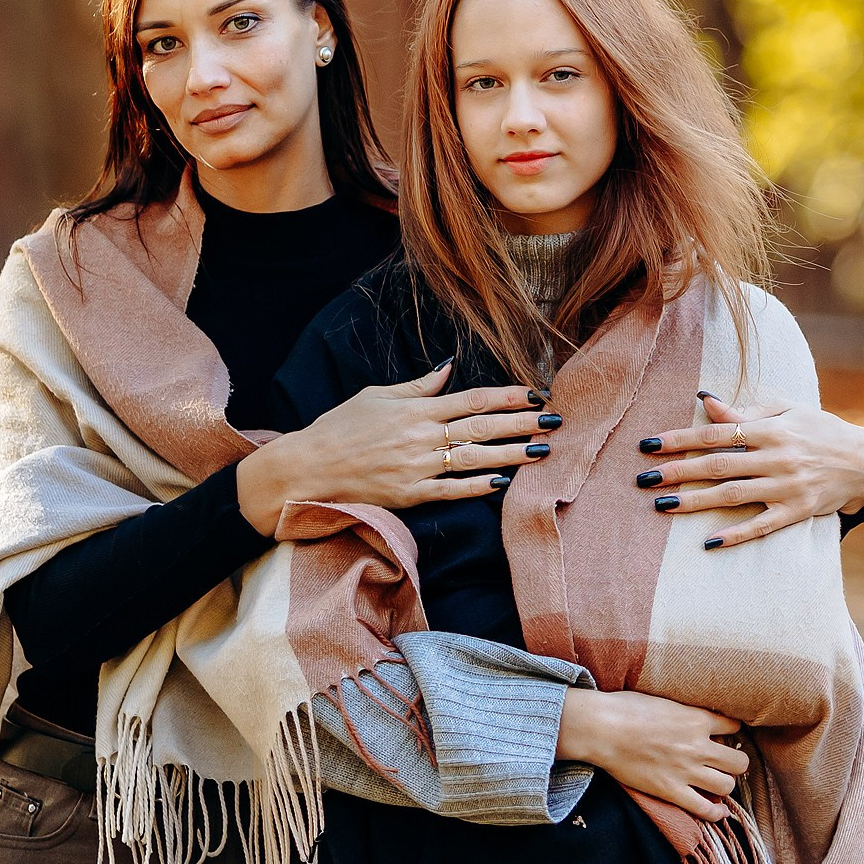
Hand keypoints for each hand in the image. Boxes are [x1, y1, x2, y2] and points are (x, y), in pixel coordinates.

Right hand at [236, 362, 557, 533]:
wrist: (307, 467)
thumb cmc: (338, 428)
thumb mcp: (376, 396)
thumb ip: (417, 387)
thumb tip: (449, 369)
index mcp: (416, 409)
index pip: (473, 398)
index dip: (508, 395)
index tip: (536, 393)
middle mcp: (421, 436)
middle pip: (483, 426)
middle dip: (523, 422)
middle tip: (556, 419)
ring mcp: (417, 467)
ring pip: (476, 458)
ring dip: (513, 454)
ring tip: (544, 450)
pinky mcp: (410, 494)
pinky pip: (452, 490)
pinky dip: (479, 487)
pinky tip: (505, 483)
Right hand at [556, 688, 746, 821]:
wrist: (602, 728)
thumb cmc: (625, 708)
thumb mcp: (663, 699)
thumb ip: (685, 709)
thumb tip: (694, 714)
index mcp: (696, 719)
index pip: (734, 727)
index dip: (731, 732)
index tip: (724, 736)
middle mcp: (698, 746)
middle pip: (739, 762)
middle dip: (734, 762)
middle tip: (723, 762)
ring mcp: (686, 771)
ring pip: (727, 786)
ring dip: (724, 785)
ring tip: (715, 782)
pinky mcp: (671, 791)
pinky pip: (704, 809)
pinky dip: (715, 813)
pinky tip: (717, 810)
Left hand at [634, 394, 863, 547]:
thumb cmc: (817, 429)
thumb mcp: (786, 411)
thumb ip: (744, 410)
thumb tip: (705, 401)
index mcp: (770, 429)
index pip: (715, 434)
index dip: (680, 439)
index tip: (649, 445)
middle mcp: (775, 458)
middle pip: (717, 465)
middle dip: (677, 472)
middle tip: (642, 478)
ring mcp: (786, 487)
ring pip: (732, 495)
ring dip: (695, 502)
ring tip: (661, 505)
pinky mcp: (796, 512)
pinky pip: (761, 526)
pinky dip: (735, 535)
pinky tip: (708, 543)